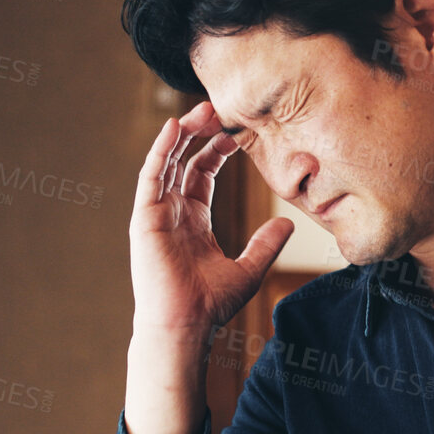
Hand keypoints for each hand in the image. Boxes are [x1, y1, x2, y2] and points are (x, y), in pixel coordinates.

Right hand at [130, 101, 294, 337]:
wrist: (185, 325)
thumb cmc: (209, 305)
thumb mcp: (248, 269)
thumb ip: (266, 244)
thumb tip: (289, 225)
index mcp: (194, 220)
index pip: (202, 173)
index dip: (218, 149)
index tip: (238, 130)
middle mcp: (173, 212)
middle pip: (184, 160)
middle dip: (200, 133)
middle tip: (220, 108)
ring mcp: (157, 213)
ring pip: (167, 161)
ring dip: (182, 133)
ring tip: (201, 109)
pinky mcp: (144, 217)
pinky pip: (151, 175)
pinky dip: (161, 150)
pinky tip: (175, 127)